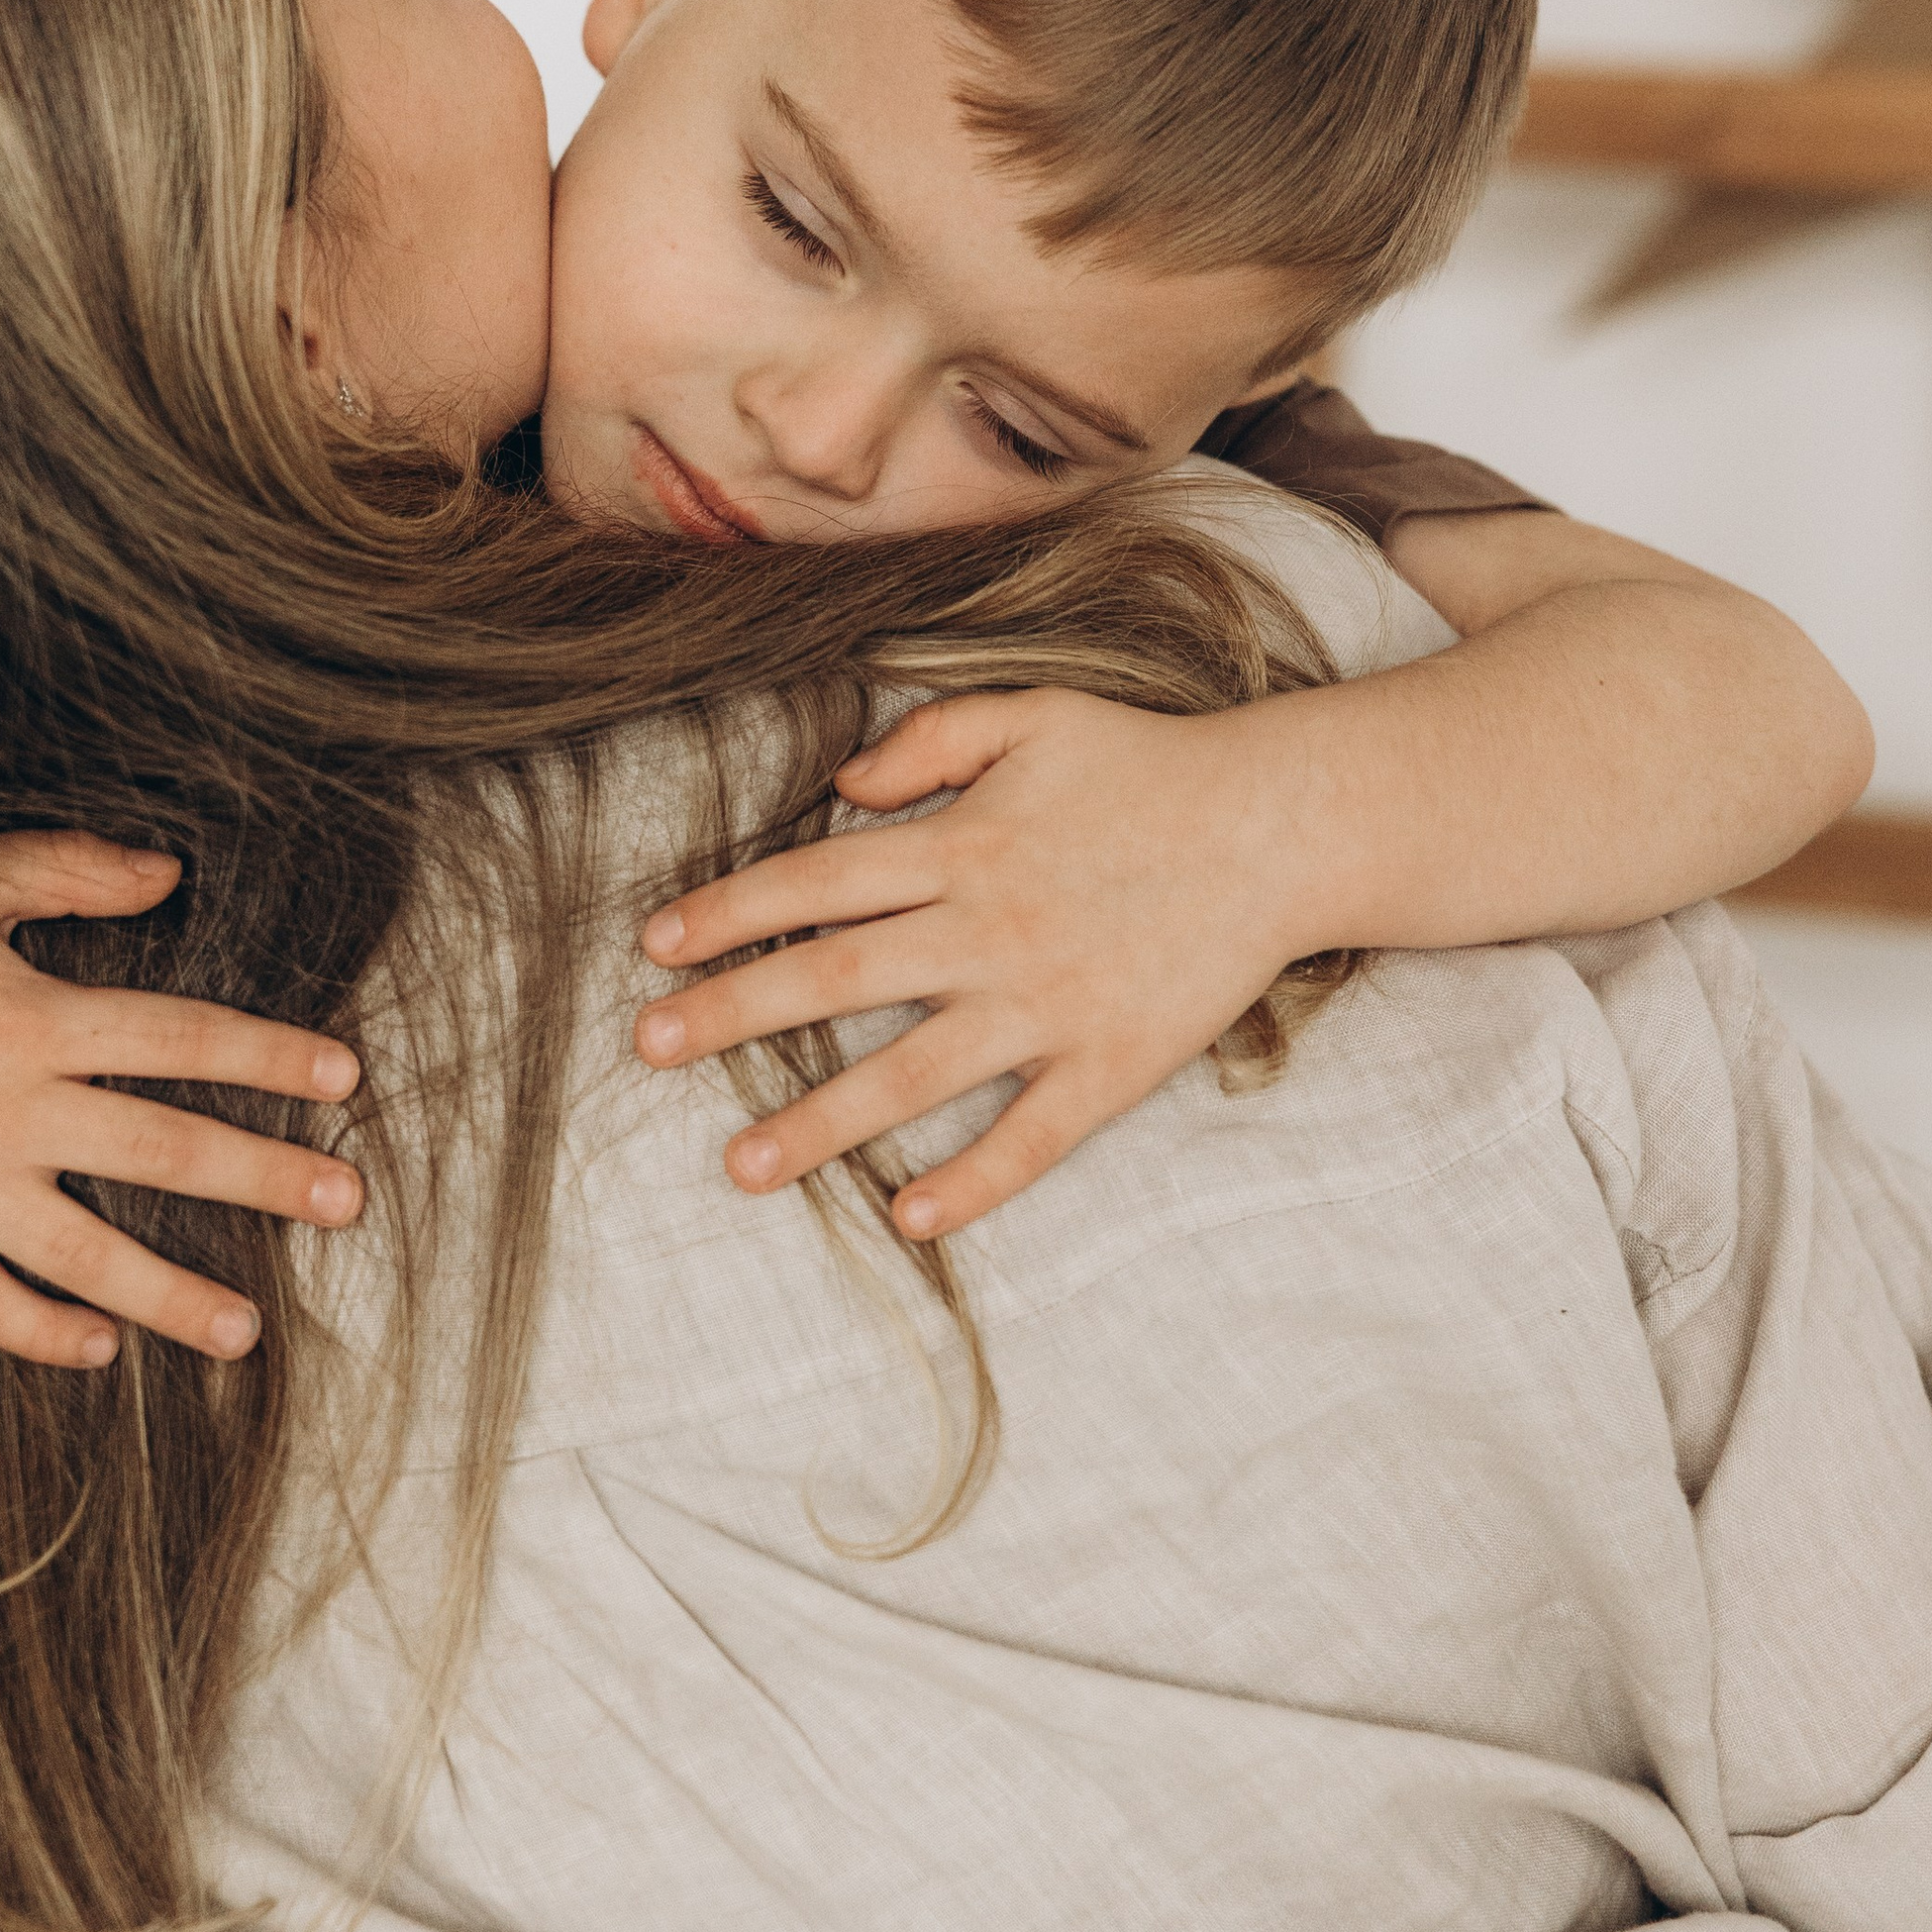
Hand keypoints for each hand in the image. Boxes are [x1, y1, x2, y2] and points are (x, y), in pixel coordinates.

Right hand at [0, 833, 363, 1367]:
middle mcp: (1, 1107)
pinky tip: (97, 1351)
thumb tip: (171, 871)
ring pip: (80, 1253)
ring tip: (246, 1331)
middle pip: (159, 1149)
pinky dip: (37, 1331)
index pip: (180, 1040)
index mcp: (30, 1017)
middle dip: (263, 1176)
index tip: (343, 1080)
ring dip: (171, 1292)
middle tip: (348, 1203)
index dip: (268, 1057)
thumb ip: (72, 871)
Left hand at [635, 688, 1319, 1241]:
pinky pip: (1031, 1136)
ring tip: (739, 1164)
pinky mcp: (1110, 1063)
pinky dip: (972, 1180)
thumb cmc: (1149, 766)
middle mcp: (991, 929)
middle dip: (734, 1012)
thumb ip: (930, 740)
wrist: (1282, 826)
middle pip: (838, 975)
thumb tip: (844, 786)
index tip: (656, 945)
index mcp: (965, 844)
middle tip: (648, 1049)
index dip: (731, 912)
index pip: (818, 880)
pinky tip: (907, 1217)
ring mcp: (1049, 1004)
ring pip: (913, 1072)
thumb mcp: (1032, 714)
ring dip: (820, 1121)